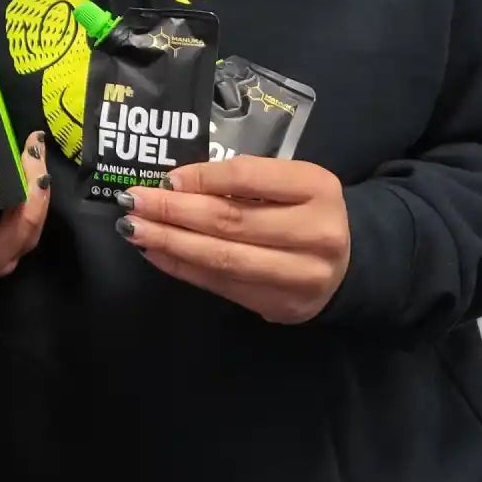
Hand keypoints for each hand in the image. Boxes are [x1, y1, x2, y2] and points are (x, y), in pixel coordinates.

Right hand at [0, 131, 52, 295]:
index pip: (20, 228)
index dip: (32, 197)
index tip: (30, 158)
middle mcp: (4, 254)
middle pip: (33, 219)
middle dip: (37, 181)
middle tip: (34, 144)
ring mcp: (8, 247)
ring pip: (33, 216)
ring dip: (35, 182)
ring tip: (32, 147)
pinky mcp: (7, 238)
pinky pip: (25, 214)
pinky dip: (28, 189)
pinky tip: (24, 163)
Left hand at [114, 157, 349, 323]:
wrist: (350, 265)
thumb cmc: (306, 211)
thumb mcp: (288, 182)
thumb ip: (242, 180)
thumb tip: (174, 184)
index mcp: (317, 188)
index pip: (249, 177)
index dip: (203, 178)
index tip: (165, 178)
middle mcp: (315, 233)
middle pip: (231, 221)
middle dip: (174, 211)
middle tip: (132, 201)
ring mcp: (300, 275)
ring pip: (223, 258)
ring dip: (170, 243)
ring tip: (134, 229)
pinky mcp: (280, 305)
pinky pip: (221, 285)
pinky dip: (182, 268)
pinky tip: (155, 253)